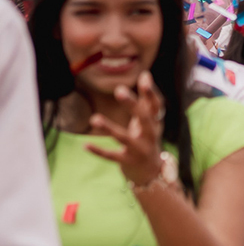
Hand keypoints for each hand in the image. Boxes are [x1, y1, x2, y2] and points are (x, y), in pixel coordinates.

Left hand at [84, 71, 166, 186]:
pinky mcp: (127, 161)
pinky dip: (99, 151)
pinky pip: (112, 156)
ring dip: (109, 128)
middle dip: (132, 104)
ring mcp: (139, 149)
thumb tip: (145, 73)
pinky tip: (85, 145)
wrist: (151, 172)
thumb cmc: (147, 138)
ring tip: (94, 119)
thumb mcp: (149, 120)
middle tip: (119, 90)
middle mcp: (150, 134)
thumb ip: (145, 99)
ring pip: (124, 138)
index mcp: (155, 122)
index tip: (144, 77)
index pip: (156, 105)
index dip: (151, 92)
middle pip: (144, 118)